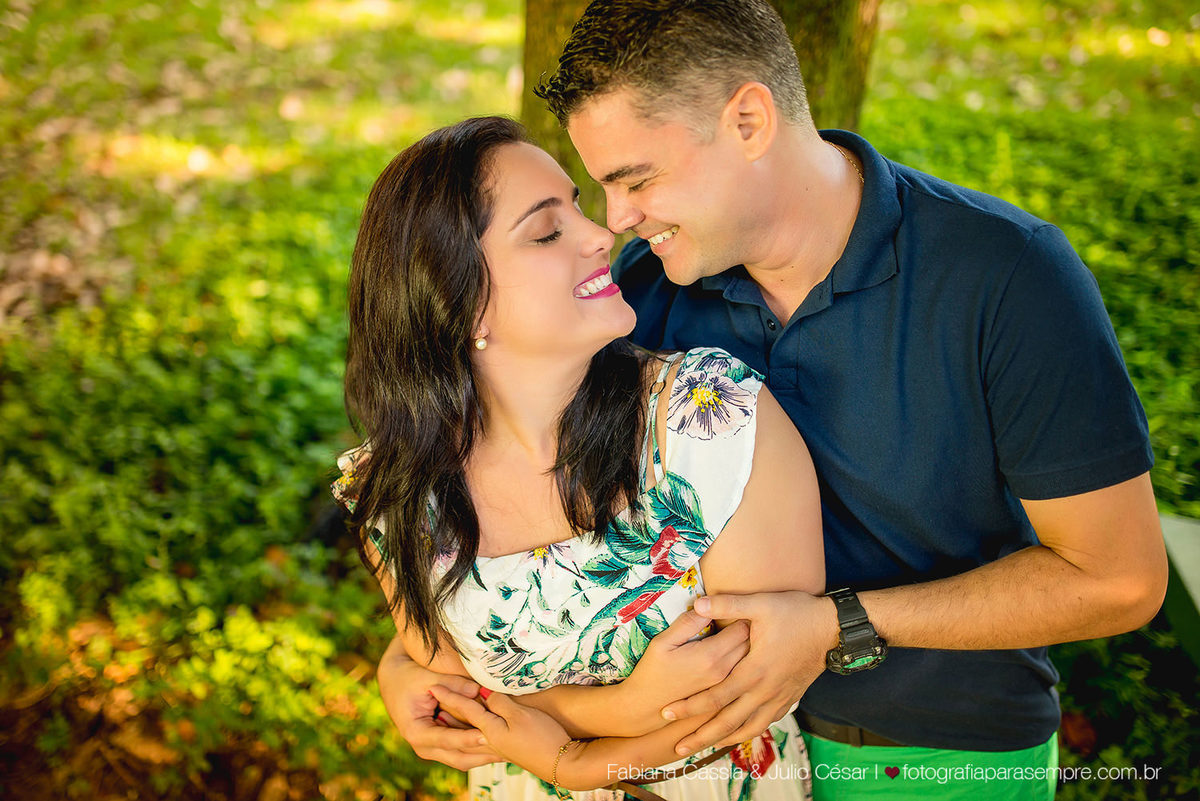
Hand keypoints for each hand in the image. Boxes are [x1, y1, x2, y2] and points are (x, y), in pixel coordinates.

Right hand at [376, 643, 501, 769]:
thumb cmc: (409, 677)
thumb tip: (477, 691)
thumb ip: (452, 684)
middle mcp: (423, 746)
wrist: (394, 681)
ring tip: (510, 752)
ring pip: (463, 759)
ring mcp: (432, 748)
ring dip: (485, 756)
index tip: (488, 735)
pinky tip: (500, 746)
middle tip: (508, 751)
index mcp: (416, 732)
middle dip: (483, 755)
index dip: (468, 738)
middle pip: (458, 757)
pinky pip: (462, 752)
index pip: (447, 739)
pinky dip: (479, 750)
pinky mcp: (441, 745)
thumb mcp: (427, 677)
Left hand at [431, 685, 570, 782]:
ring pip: (470, 736)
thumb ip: (500, 703)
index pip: (466, 709)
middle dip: (447, 713)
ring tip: (444, 717)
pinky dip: (471, 735)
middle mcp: (491, 741)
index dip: (451, 695)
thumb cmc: (544, 736)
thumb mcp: (521, 715)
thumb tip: (484, 693)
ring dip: (456, 726)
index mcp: (490, 731)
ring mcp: (500, 748)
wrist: (564, 763)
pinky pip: (481, 742)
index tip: (434, 686)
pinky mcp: (510, 750)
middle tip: (432, 701)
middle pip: (463, 725)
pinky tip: (475, 733)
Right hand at [620, 609, 749, 732]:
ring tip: (737, 631)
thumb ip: (687, 623)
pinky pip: (743, 671)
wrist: (647, 707)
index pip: (743, 628)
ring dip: (747, 643)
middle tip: (738, 615)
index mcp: (710, 656)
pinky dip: (743, 659)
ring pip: (749, 658)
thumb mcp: (662, 642)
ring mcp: (725, 684)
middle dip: (749, 627)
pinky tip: (732, 651)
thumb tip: (708, 605)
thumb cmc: (652, 671)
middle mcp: (724, 671)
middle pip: (750, 643)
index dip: (741, 613)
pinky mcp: (724, 692)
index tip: (733, 606)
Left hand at [665, 591, 835, 755]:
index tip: (667, 713)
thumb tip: (697, 602)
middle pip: (728, 722)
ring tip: (706, 747)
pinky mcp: (790, 697)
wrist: (834, 628)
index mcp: (754, 671)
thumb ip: (728, 604)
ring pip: (749, 728)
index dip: (690, 707)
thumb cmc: (797, 614)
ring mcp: (779, 697)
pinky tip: (742, 732)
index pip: (715, 697)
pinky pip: (767, 722)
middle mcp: (765, 690)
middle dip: (702, 736)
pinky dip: (750, 731)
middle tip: (680, 748)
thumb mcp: (761, 604)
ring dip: (725, 739)